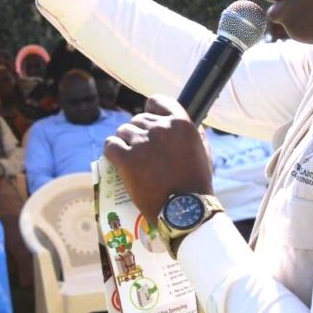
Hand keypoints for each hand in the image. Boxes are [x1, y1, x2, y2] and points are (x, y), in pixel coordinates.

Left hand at [103, 95, 213, 226]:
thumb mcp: (203, 152)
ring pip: (122, 131)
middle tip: (140, 151)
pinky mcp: (127, 159)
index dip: (150, 110)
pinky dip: (111, 151)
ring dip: (123, 142)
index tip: (148, 122)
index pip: (157, 102)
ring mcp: (142, 143)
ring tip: (129, 158)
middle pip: (137, 119)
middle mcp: (160, 128)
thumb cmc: (196, 184)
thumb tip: (186, 125)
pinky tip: (116, 159)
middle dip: (137, 133)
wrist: (185, 210)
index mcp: (180, 123)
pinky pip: (110, 145)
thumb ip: (193, 135)